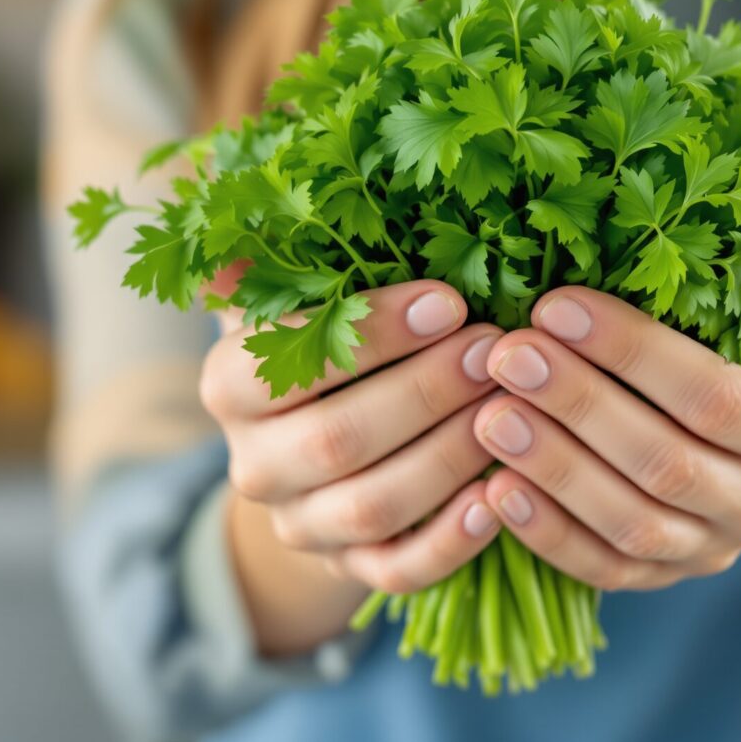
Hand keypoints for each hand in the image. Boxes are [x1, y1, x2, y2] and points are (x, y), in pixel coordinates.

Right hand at [204, 277, 504, 594]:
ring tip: (512, 410)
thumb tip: (239, 170)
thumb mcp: (294, 292)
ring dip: (449, 456)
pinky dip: (450, 542)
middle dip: (423, 393)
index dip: (370, 335)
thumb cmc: (324, 342)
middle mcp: (254, 464)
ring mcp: (301, 525)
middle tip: (495, 351)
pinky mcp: (349, 572)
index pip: (284, 361)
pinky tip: (500, 498)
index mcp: (228, 385)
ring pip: (373, 505)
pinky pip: (398, 571)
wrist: (319, 449)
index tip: (448, 301)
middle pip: (334, 439)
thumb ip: (281, 250)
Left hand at [471, 232, 740, 590]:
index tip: (556, 306)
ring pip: (630, 524)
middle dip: (579, 406)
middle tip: (507, 354)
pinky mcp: (663, 577)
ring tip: (488, 414)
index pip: (716, 398)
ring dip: (554, 471)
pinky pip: (604, 570)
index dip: (634, 354)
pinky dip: (548, 535)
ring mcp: (712, 550)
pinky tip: (493, 488)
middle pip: (664, 464)